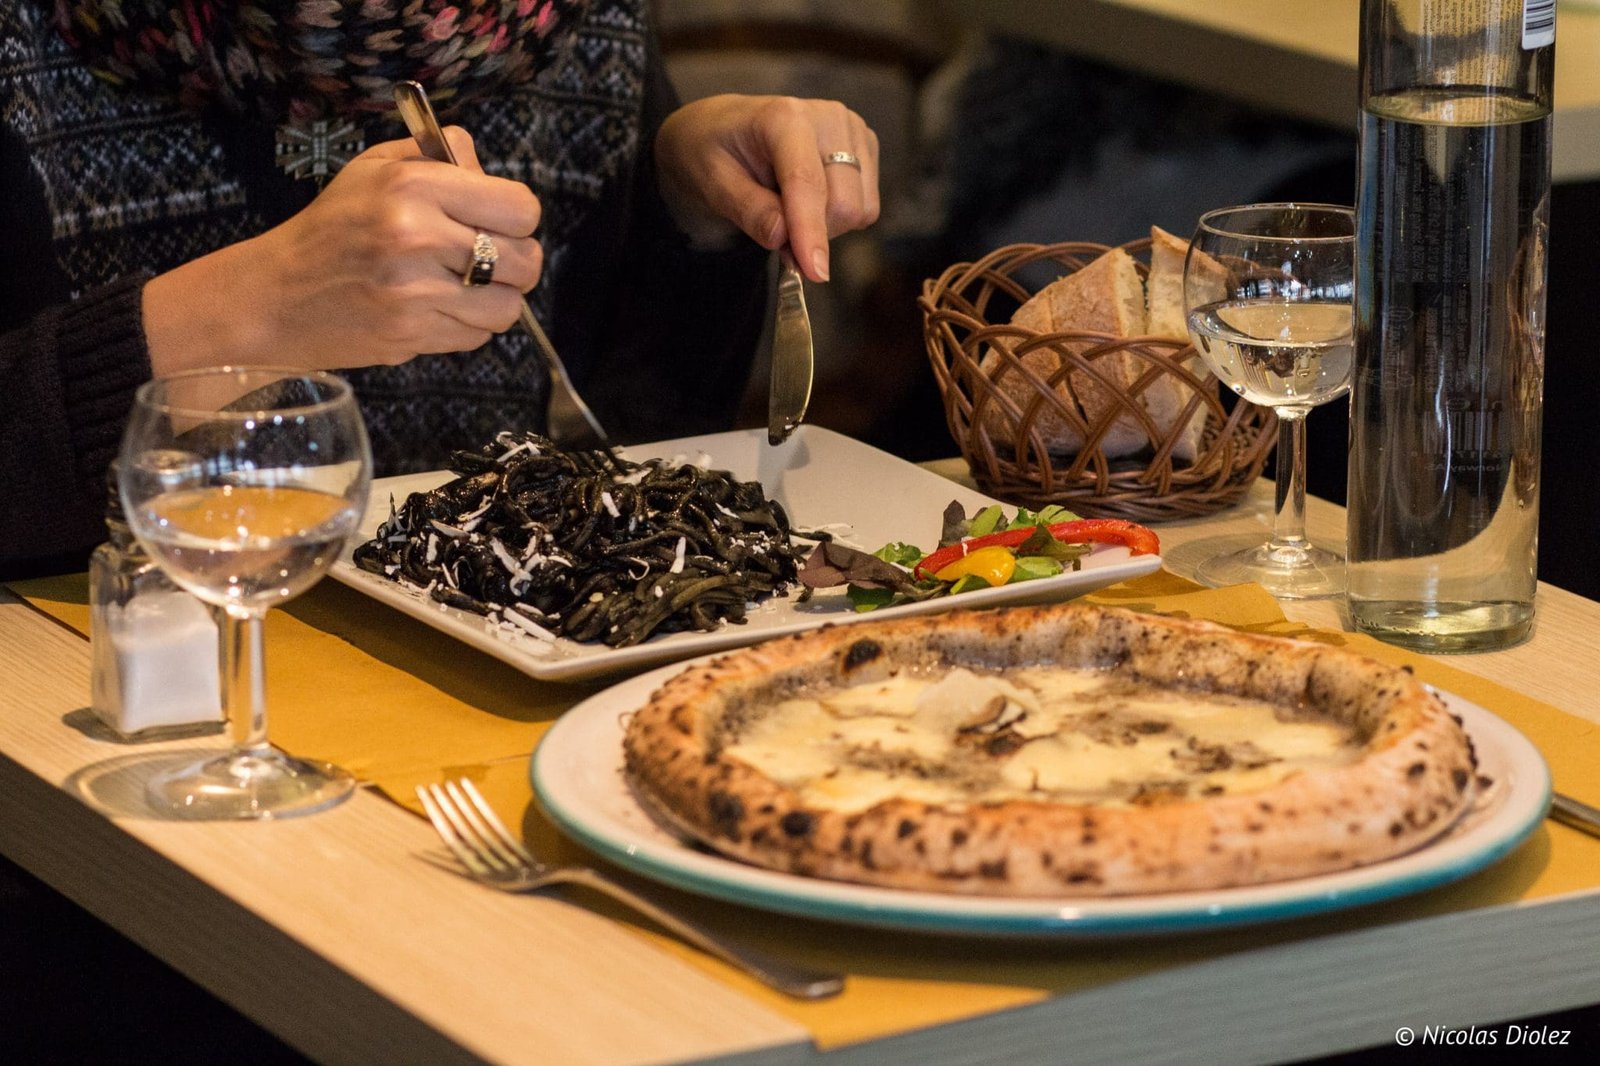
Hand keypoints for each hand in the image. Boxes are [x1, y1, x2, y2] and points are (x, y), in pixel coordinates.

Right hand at [143, 128, 542, 374]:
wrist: (276, 294)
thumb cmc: (333, 226)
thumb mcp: (377, 168)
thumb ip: (441, 156)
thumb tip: (490, 174)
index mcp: (414, 187)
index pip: (521, 209)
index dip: (519, 218)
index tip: (499, 223)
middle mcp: (418, 237)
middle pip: (526, 262)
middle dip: (516, 263)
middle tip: (491, 261)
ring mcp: (416, 291)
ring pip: (509, 308)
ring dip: (495, 300)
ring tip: (465, 288)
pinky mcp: (412, 334)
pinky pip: (478, 336)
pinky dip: (468, 326)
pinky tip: (438, 309)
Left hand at [654, 95, 879, 282]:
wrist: (725, 129)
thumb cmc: (715, 151)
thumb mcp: (713, 182)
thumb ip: (748, 210)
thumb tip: (782, 237)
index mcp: (784, 117)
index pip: (806, 183)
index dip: (810, 232)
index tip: (815, 273)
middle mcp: (828, 118)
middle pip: (843, 203)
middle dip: (811, 233)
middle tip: (775, 228)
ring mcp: (852, 132)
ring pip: (859, 210)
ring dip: (825, 227)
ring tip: (789, 207)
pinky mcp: (866, 148)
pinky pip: (866, 207)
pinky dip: (837, 218)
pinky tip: (811, 199)